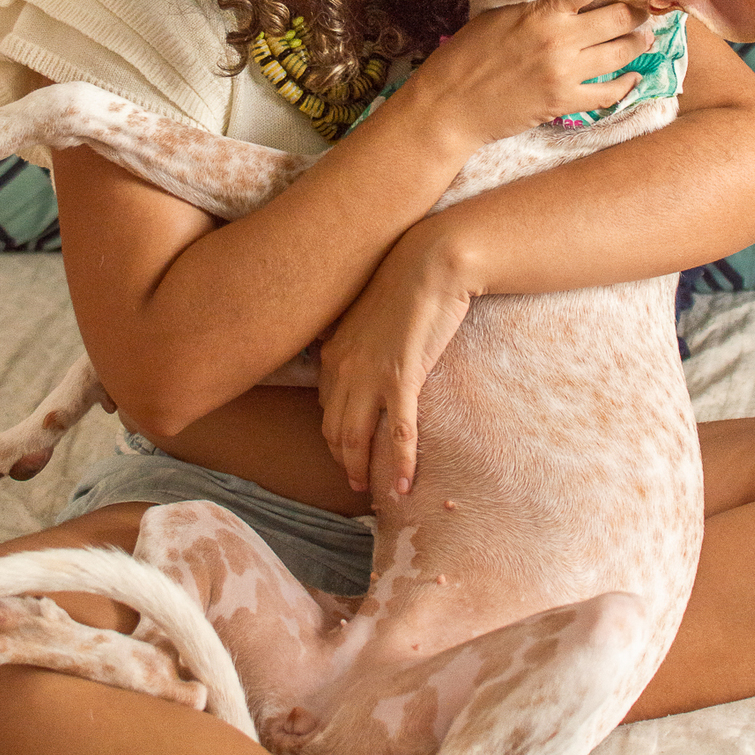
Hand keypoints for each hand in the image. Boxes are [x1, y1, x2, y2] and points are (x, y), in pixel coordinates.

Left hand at [318, 228, 468, 496]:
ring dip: (364, 469)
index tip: (345, 453)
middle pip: (335, 430)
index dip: (334, 437)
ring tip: (372, 492)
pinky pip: (398, 432)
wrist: (429, 262)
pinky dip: (400, 462)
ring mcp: (370, 375)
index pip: (326, 408)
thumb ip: (350, 339)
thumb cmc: (403, 283)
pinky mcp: (402, 377)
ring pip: (358, 437)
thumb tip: (337, 352)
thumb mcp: (363, 313)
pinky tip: (406, 486)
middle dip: (344, 460)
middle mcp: (343, 369)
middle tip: (355, 482)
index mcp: (332, 353)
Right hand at [407, 0, 665, 149]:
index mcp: (542, 11)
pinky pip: (610, 92)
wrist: (449, 104)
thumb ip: (535, 6)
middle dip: (639, 11)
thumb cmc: (465, 56)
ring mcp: (564, 71)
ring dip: (638, 44)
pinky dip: (625, 83)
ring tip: (642, 40)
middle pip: (620, 17)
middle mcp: (559, 38)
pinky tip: (630, 78)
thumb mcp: (498, 16)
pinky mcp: (564, 101)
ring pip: (622, 52)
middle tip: (645, 9)